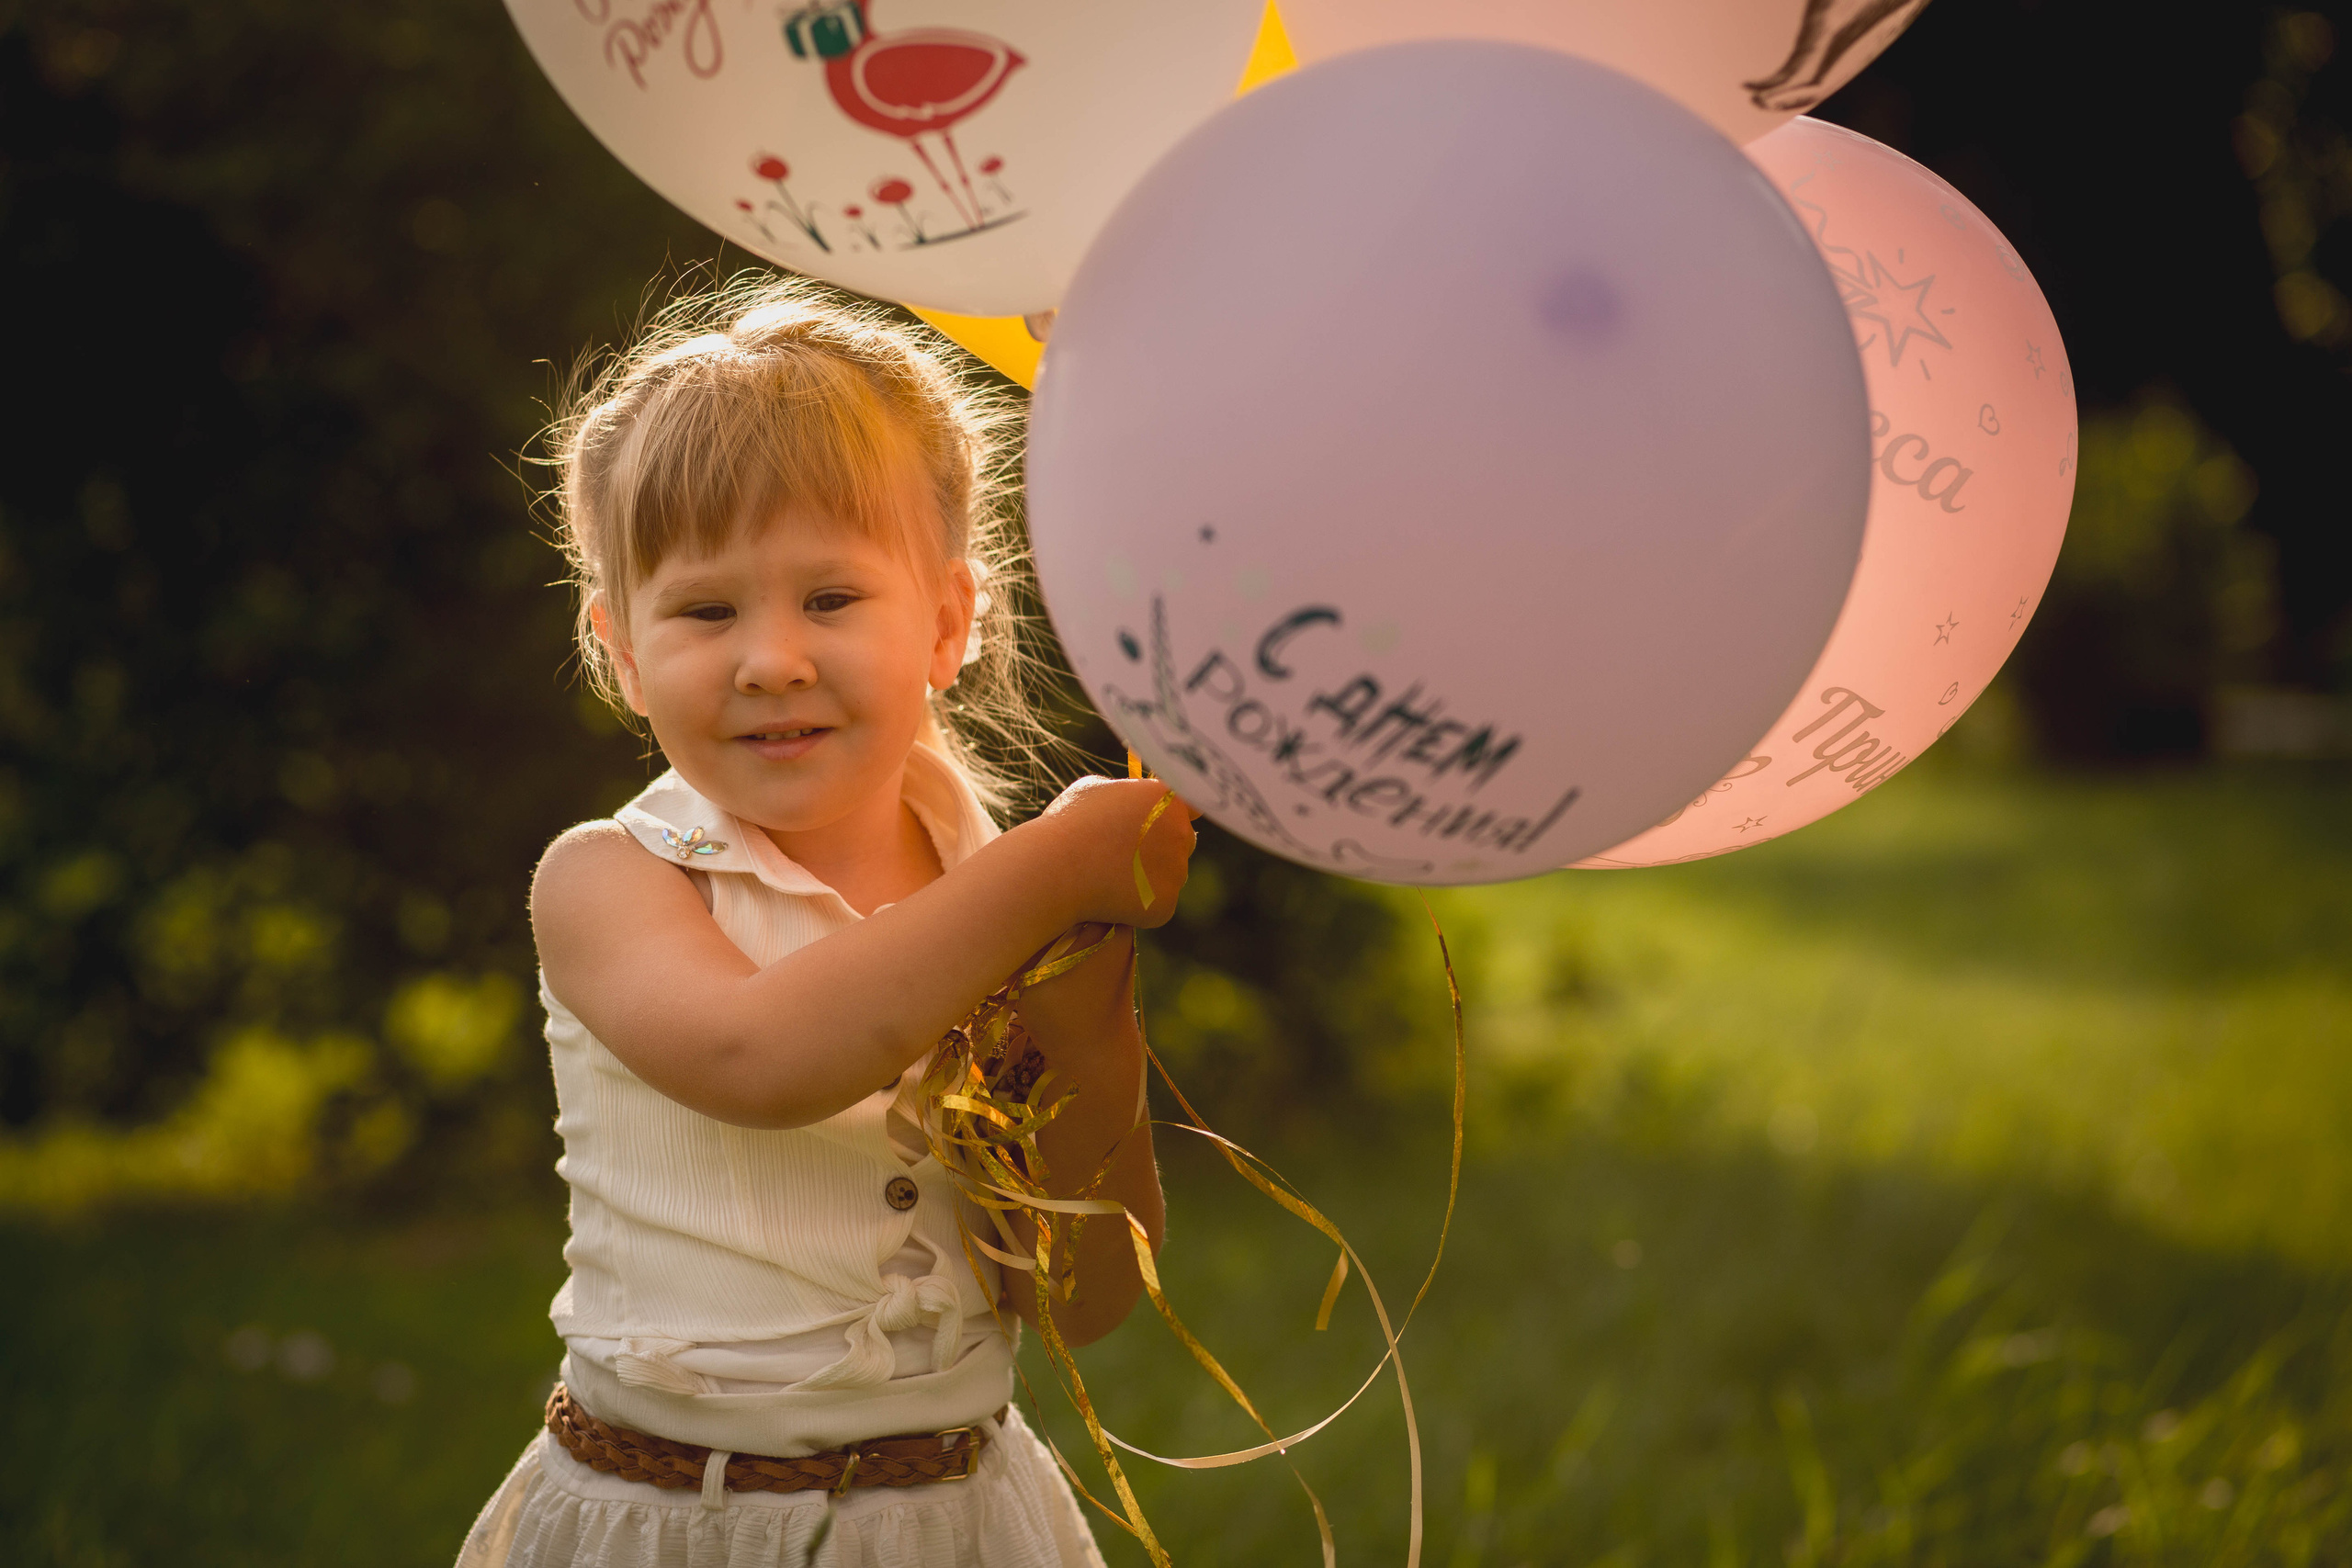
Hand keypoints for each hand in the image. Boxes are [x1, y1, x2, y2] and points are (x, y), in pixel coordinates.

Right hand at [1031, 775, 1200, 929]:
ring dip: (1150, 877)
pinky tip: (1110, 898)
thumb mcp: (1094, 790)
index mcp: (1166, 800)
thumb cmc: (1068, 823)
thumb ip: (1124, 794)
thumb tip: (1129, 800)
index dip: (1176, 815)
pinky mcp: (1166, 904)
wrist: (1055, 868)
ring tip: (1109, 877)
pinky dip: (1139, 905)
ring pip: (1171, 875)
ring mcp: (1176, 871)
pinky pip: (1157, 904)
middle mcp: (1181, 833)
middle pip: (1184, 841)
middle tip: (1128, 854)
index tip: (1161, 822)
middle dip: (1163, 847)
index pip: (1192, 805)